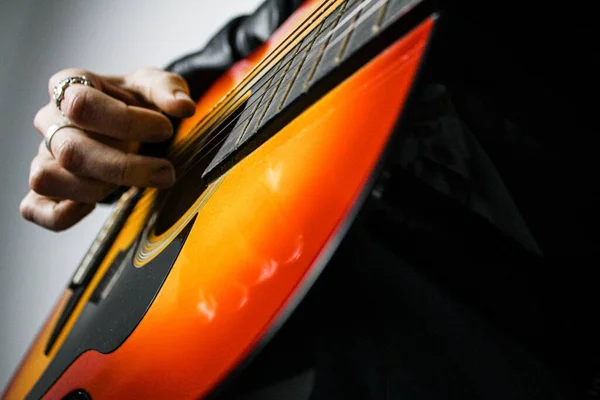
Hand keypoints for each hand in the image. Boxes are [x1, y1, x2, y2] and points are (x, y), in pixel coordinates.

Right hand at [20, 68, 195, 230]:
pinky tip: (94, 205)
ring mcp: (44, 155)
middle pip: (70, 151)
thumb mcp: (153, 86)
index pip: (82, 105)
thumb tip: (184, 107)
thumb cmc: (135, 102)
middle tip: (166, 172)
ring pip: (49, 179)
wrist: (127, 123)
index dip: (127, 122)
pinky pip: (35, 208)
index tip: (166, 129)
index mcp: (70, 87)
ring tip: (132, 185)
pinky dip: (62, 214)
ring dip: (97, 189)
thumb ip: (168, 90)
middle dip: (125, 167)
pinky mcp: (45, 188)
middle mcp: (49, 121)